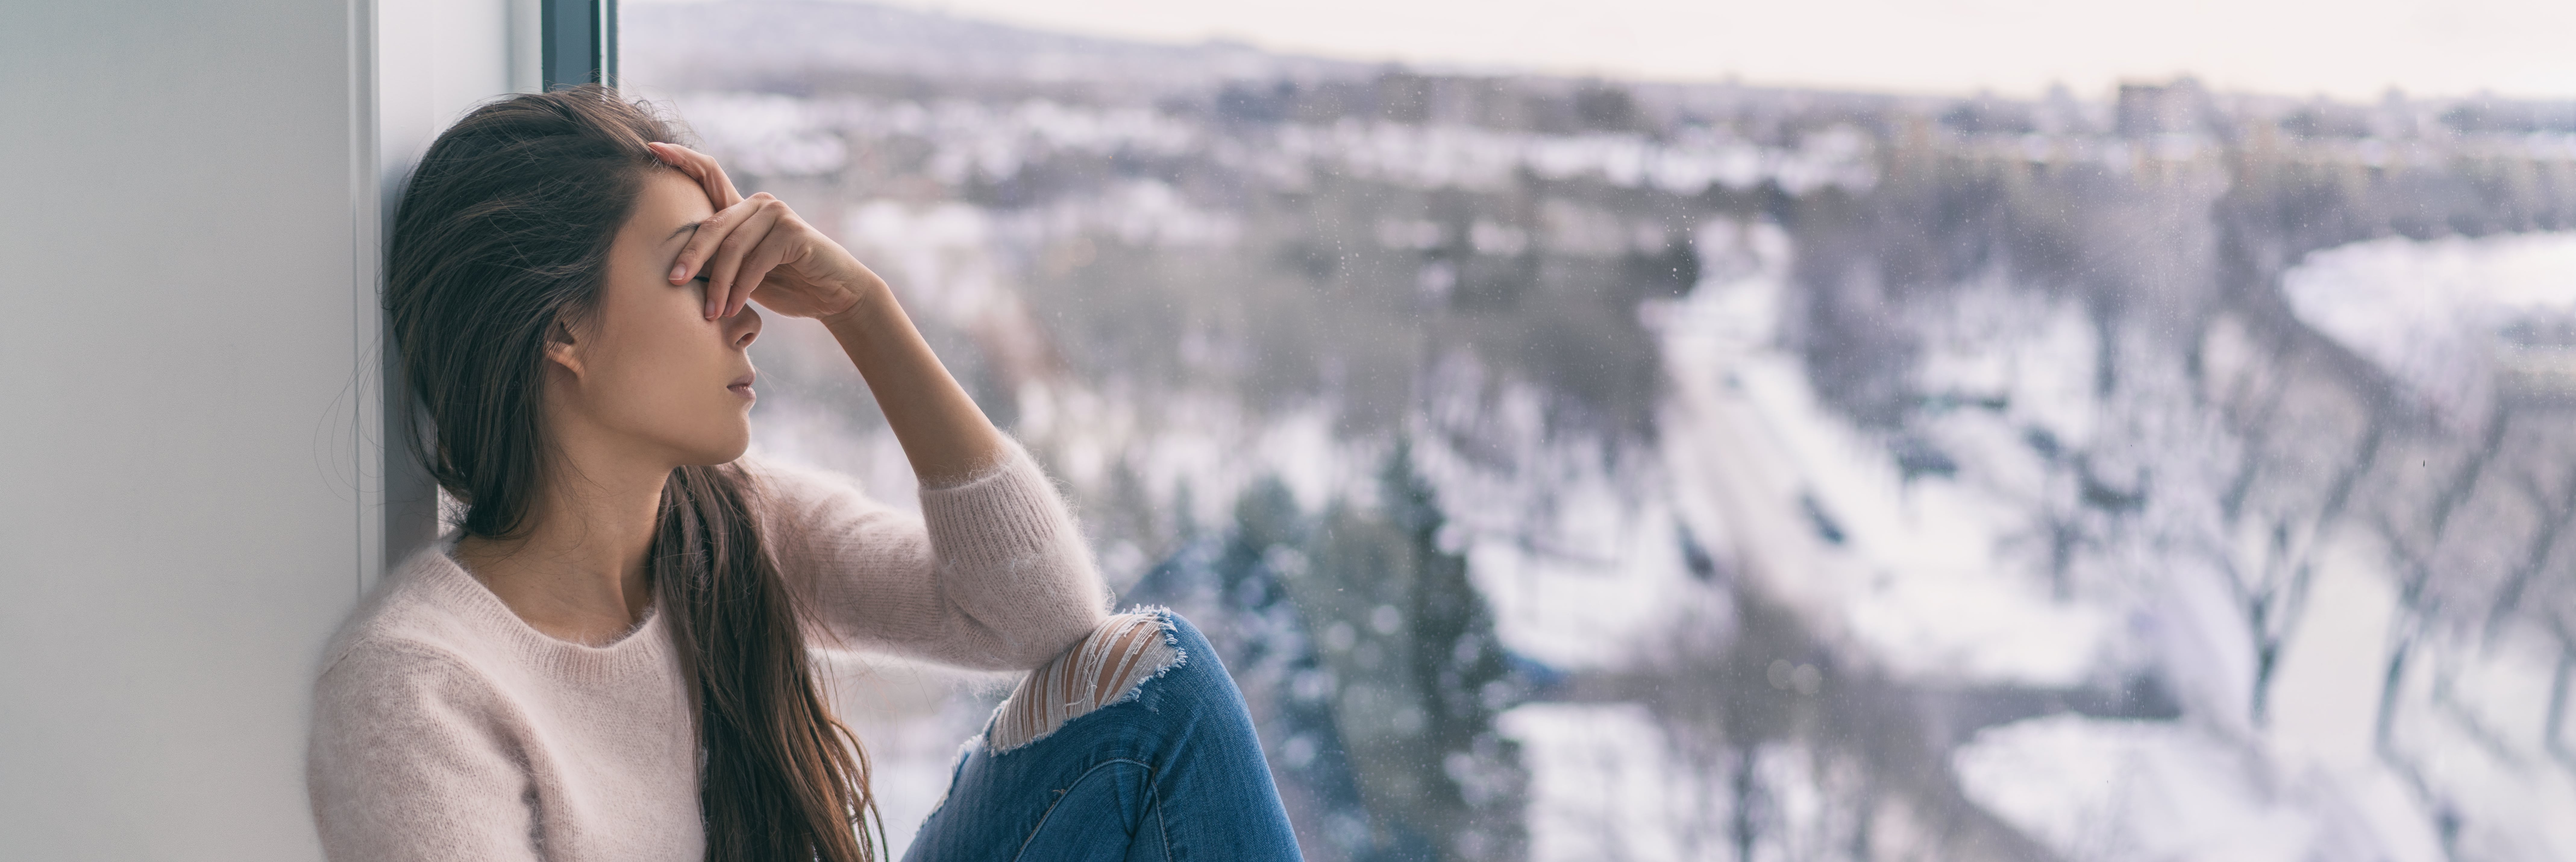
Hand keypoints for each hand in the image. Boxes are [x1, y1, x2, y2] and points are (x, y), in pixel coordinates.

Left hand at [647, 142, 885, 320]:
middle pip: (712, 224)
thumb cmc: (786, 284)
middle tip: (673, 282)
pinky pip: (756, 261)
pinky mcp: (793, 232)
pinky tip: (733, 308)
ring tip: (711, 314)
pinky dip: (741, 288)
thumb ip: (719, 258)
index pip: (709, 174)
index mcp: (743, 208)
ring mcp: (777, 214)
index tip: (651, 149)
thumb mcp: (743, 271)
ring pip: (732, 247)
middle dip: (690, 255)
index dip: (681, 158)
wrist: (833, 296)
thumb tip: (675, 267)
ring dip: (718, 285)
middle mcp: (759, 203)